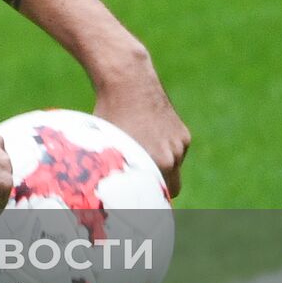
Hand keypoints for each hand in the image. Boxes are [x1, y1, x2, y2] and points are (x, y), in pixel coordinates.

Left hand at [94, 74, 190, 197]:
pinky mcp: (183, 134)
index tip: (141, 199)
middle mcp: (172, 157)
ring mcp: (180, 145)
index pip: (160, 196)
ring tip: (138, 151)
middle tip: (140, 182)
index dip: (150, 199)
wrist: (129, 83)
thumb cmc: (108, 115)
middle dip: (158, 187)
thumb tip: (98, 187)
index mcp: (156, 163)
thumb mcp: (105, 145)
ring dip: (160, 166)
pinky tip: (146, 137)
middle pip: (172, 187)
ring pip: (173, 168)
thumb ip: (110, 169)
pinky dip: (164, 150)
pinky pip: (175, 152)